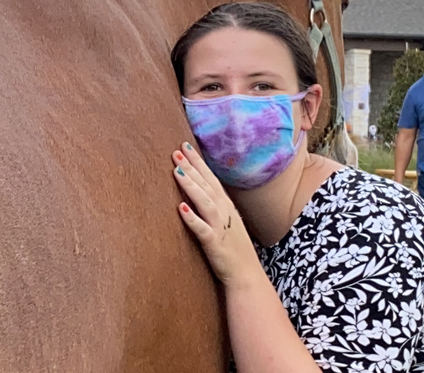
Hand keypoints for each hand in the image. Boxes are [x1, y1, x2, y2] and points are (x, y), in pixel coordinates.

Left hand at [172, 143, 261, 287]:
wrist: (247, 276)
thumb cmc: (234, 250)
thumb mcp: (226, 223)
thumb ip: (215, 207)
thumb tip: (200, 193)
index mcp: (226, 206)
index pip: (211, 179)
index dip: (198, 162)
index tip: (185, 147)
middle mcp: (223, 213)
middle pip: (206, 185)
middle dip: (192, 167)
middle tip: (177, 151)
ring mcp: (220, 227)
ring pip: (204, 201)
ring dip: (191, 186)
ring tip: (177, 171)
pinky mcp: (214, 243)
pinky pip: (202, 229)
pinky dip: (192, 218)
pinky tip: (180, 207)